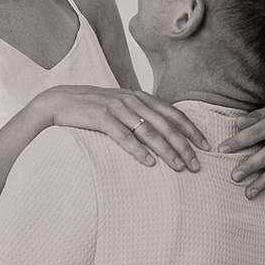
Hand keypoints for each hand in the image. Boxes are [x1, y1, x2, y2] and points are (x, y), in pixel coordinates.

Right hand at [41, 81, 203, 170]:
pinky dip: (138, 150)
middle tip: (196, 165)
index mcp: (140, 97)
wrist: (58, 101)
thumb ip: (141, 114)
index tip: (206, 146)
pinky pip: (123, 136)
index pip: (174, 113)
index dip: (192, 130)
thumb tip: (164, 131)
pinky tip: (149, 163)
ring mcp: (117, 108)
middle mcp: (132, 100)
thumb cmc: (92, 108)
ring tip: (179, 167)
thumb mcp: (121, 107)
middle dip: (184, 146)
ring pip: (149, 131)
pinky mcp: (100, 117)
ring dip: (166, 151)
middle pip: (166, 124)